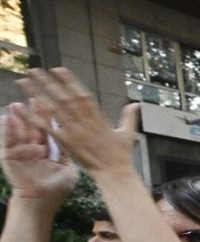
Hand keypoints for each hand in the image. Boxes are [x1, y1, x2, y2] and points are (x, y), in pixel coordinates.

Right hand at [2, 102, 79, 202]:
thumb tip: (79, 142)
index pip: (49, 130)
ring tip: (16, 105)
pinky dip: (7, 131)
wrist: (41, 202)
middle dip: (32, 113)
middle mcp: (33, 148)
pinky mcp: (9, 157)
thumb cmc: (56, 189)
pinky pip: (8, 142)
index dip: (49, 118)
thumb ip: (69, 154)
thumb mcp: (68, 169)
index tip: (52, 105)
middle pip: (33, 127)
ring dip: (17, 118)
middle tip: (33, 99)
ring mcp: (21, 152)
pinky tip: (7, 119)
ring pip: (18, 131)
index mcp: (48, 150)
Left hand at [14, 69, 138, 178]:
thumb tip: (136, 104)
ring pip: (53, 108)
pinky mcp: (65, 141)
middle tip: (34, 70)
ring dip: (37, 93)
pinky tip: (21, 109)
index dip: (69, 81)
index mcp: (98, 117)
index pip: (81, 95)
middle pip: (63, 97)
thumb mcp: (128, 133)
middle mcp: (84, 121)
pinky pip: (46, 127)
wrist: (114, 171)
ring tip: (23, 82)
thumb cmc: (121, 155)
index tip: (58, 69)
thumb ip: (129, 117)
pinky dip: (32, 117)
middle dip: (48, 83)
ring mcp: (74, 130)